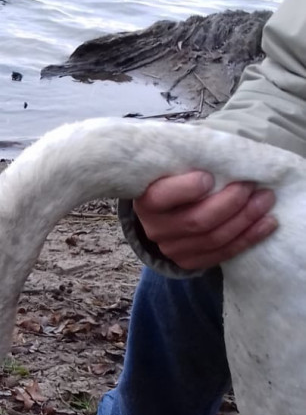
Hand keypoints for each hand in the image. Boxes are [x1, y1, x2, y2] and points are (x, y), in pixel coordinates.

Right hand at [133, 171, 276, 270]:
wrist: (165, 213)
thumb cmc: (175, 181)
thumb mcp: (173, 168)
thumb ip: (189, 162)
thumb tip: (224, 152)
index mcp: (147, 201)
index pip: (163, 196)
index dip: (188, 188)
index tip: (210, 176)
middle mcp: (156, 229)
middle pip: (197, 221)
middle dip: (230, 203)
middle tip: (252, 186)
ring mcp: (172, 249)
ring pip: (214, 239)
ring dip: (245, 220)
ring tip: (265, 201)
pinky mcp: (189, 261)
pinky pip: (222, 254)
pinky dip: (248, 239)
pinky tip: (266, 224)